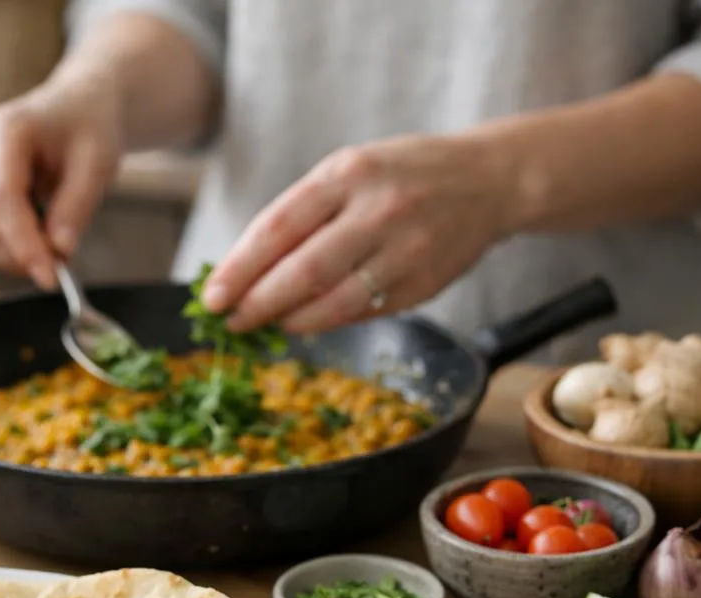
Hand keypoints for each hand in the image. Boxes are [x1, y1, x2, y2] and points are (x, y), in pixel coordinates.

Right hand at [0, 79, 124, 289]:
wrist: (75, 108)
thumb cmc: (88, 130)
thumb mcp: (98, 165)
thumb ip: (76, 208)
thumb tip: (58, 251)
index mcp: (6, 130)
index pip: (0, 199)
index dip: (23, 245)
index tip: (51, 277)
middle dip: (20, 255)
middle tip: (61, 261)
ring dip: (11, 255)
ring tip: (51, 243)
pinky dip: (3, 247)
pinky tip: (33, 235)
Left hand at [201, 133, 523, 332]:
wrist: (488, 180)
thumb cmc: (400, 175)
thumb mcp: (349, 170)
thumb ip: (302, 214)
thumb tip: (244, 271)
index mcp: (348, 173)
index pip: (278, 227)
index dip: (239, 268)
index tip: (211, 296)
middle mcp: (378, 210)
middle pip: (302, 272)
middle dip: (257, 303)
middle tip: (231, 321)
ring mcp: (405, 251)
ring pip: (333, 302)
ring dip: (290, 321)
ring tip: (265, 324)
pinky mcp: (423, 285)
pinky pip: (362, 312)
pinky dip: (327, 321)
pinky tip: (306, 321)